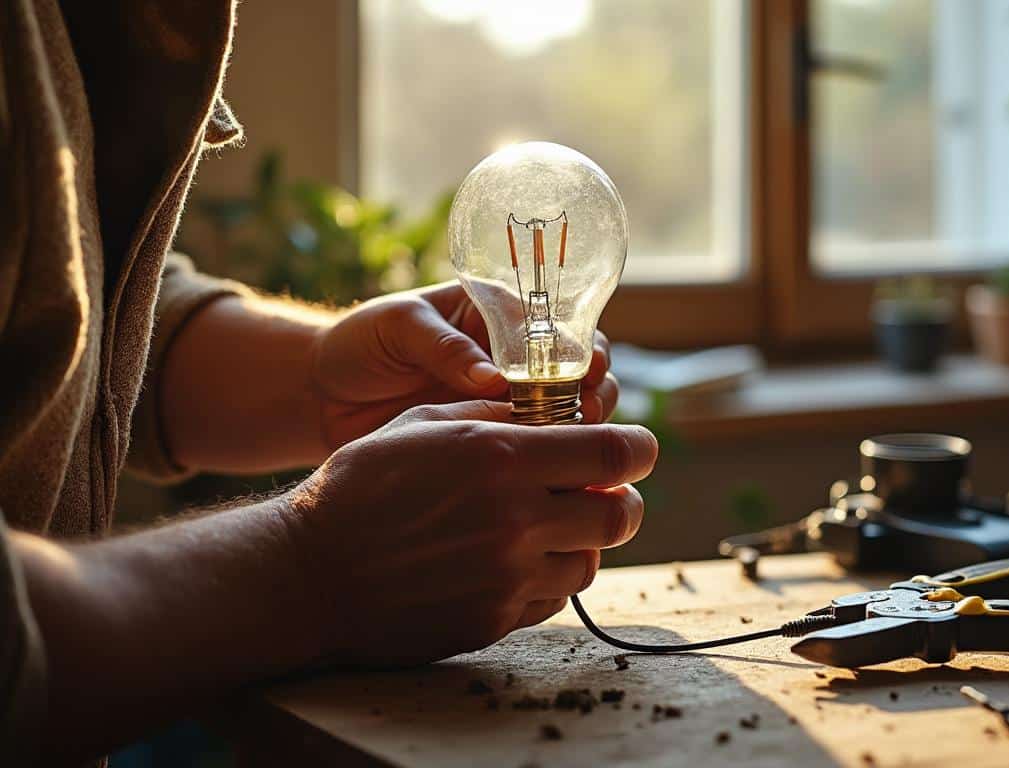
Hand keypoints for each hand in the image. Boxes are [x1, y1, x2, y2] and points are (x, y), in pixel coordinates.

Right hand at [281, 400, 656, 666]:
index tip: (636, 450)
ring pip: (591, 562)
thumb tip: (555, 410)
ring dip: (582, 543)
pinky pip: (550, 599)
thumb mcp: (424, 423)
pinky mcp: (494, 620)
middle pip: (622, 515)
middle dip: (621, 501)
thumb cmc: (361, 485)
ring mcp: (507, 577)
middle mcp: (516, 520)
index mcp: (503, 457)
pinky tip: (513, 562)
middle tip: (600, 494)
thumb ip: (496, 413)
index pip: (615, 455)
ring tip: (548, 529)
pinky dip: (546, 579)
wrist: (307, 572)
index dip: (638, 450)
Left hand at [310, 282, 619, 449]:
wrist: (319, 398)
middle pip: (580, 370)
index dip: (582, 346)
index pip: (558, 324)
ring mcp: (506, 404)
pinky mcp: (492, 444)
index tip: (590, 367)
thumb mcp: (399, 327)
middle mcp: (512, 359)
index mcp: (496, 315)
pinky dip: (547, 460)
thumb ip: (444, 346)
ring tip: (564, 442)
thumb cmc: (359, 344)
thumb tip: (492, 378)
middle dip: (593, 390)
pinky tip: (548, 472)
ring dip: (577, 428)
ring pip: (568, 413)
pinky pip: (534, 451)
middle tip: (585, 412)